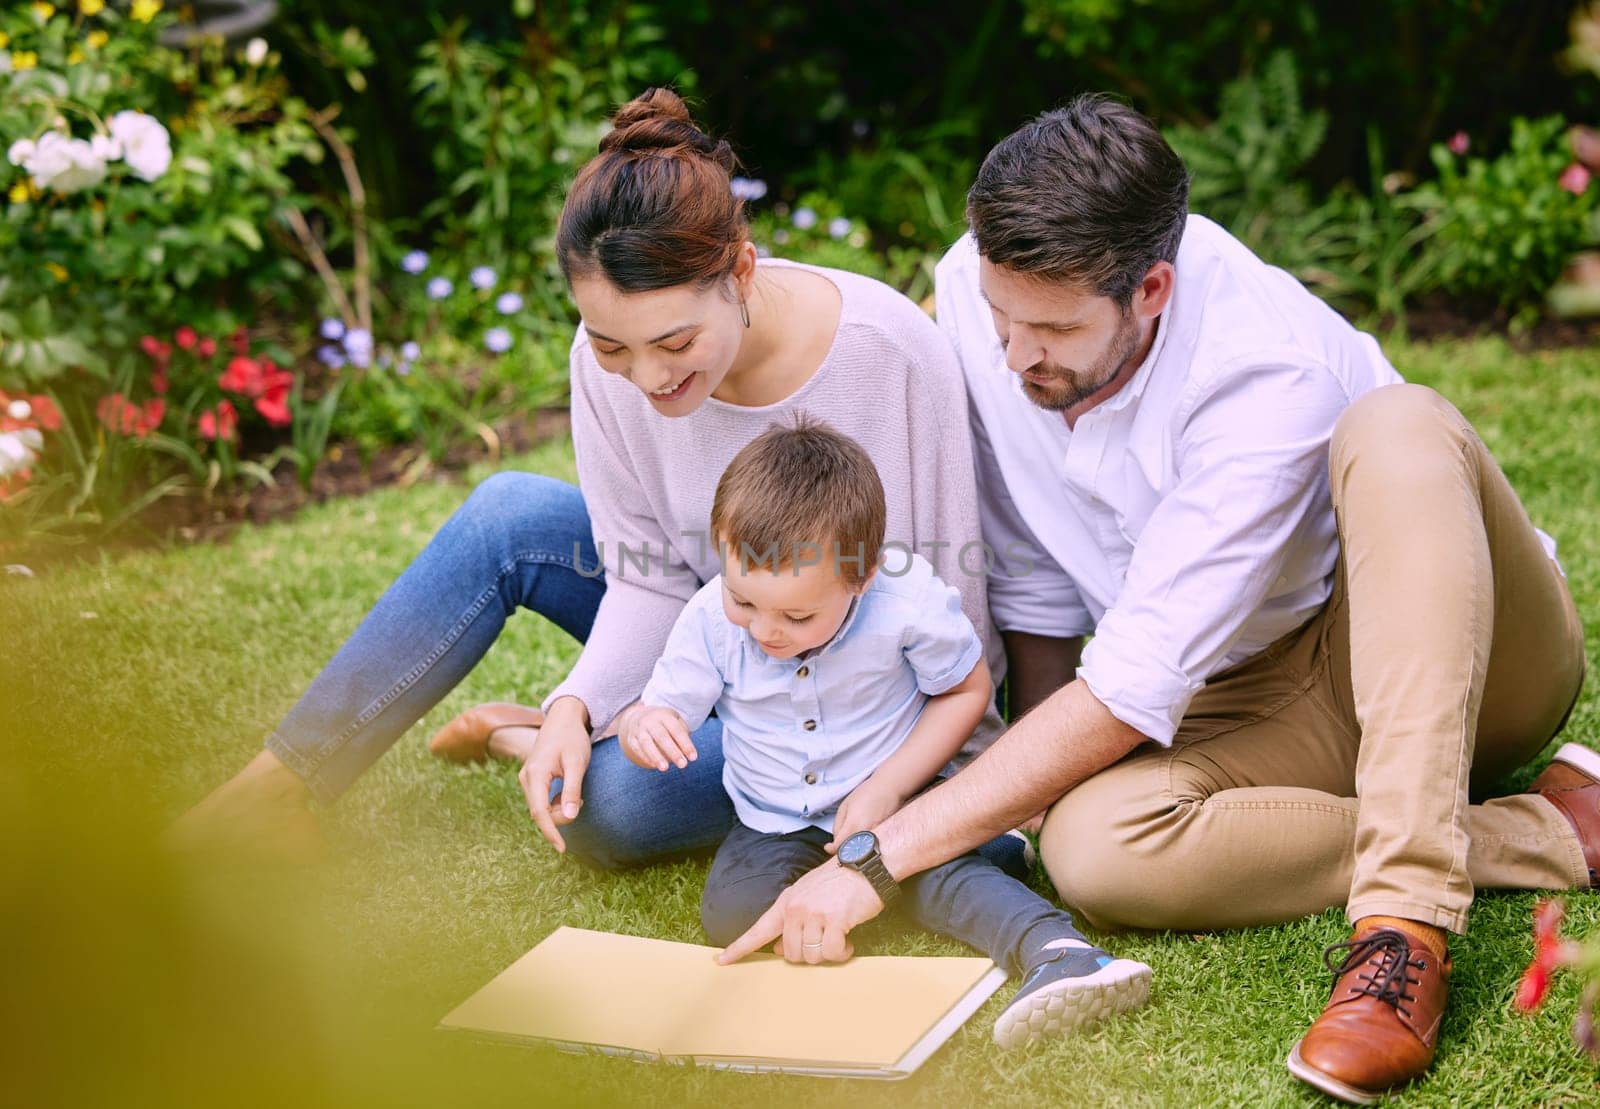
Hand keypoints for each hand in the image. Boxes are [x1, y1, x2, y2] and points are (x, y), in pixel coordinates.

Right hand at [517, 696, 591, 852]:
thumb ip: (573, 789)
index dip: (551, 832)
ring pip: (541, 809)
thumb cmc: (572, 739)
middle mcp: (526, 778)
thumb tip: (571, 816)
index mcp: (535, 774)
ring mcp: (527, 779)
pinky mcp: (532, 780)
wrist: (563, 720)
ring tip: (577, 795)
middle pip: (541, 813)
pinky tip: (568, 792)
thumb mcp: (577, 763)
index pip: (540, 812)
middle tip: (581, 801)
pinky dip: (555, 803)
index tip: (562, 849)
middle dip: (561, 816)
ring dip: (559, 809)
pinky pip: (542, 801)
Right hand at [620, 705, 696, 771]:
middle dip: (673, 752)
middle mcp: (650, 721)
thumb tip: (687, 751)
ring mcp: (639, 729)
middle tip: (683, 765)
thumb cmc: (664, 723)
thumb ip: (682, 733)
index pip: (677, 731)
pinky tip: (654, 765)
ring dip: (656, 756)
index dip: (686, 744)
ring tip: (665, 768)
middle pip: (662, 737)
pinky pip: (638, 749)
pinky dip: (645, 757)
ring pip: (646, 743)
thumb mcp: (674, 721)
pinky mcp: (632, 739)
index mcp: (664, 715)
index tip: (693, 758)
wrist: (638, 717)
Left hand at [717, 857, 885, 964]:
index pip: (758, 930)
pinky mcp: (835, 921)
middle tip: (825, 943)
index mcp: (787, 902)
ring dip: (829, 954)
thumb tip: (777, 948)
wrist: (868, 862)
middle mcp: (796, 909)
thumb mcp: (809, 894)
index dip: (739, 948)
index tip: (721, 961)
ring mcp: (814, 914)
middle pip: (790, 954)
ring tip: (840, 938)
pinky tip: (849, 943)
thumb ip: (792, 919)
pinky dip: (842, 953)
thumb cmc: (842, 880)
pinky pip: (832, 953)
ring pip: (811, 956)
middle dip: (808, 955)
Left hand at [825, 778, 901, 853]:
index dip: (832, 849)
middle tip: (840, 843)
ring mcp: (877, 835)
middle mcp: (866, 832)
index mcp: (853, 824)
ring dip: (855, 849)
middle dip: (844, 850)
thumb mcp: (845, 806)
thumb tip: (836, 840)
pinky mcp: (885, 836)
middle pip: (851, 853)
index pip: (840, 846)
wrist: (889, 788)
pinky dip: (865, 845)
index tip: (829, 847)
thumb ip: (838, 825)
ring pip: (862, 851)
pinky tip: (864, 837)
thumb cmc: (867, 793)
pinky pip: (872, 846)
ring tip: (853, 840)